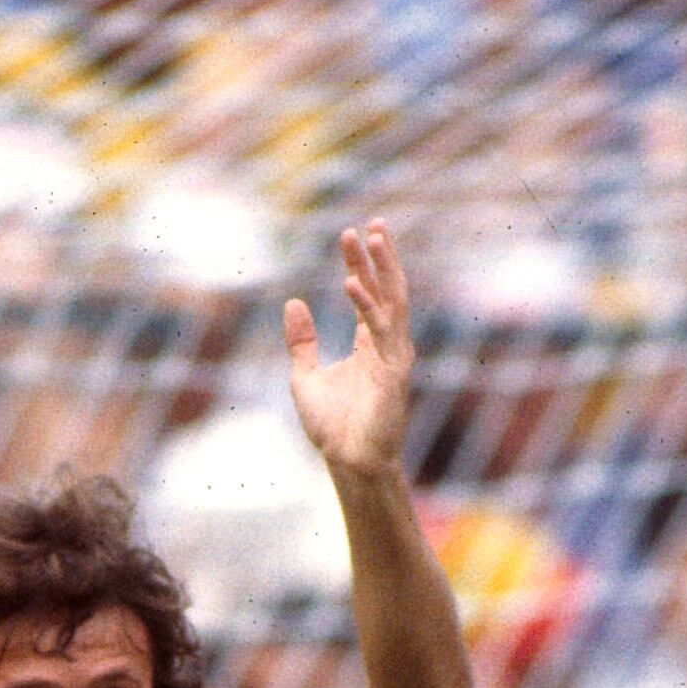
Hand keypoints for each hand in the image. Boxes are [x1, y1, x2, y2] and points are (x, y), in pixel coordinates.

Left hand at [284, 220, 414, 478]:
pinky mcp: (392, 373)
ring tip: (369, 237)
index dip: (361, 265)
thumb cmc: (334, 427)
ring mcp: (394, 357)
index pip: (369, 295)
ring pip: (392, 302)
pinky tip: (351, 283)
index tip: (352, 236)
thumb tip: (293, 302)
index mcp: (370, 344)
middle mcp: (387, 345)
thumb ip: (302, 341)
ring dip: (382, 268)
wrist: (349, 464)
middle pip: (387, 290)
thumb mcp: (305, 376)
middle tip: (371, 224)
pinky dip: (366, 305)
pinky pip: (380, 331)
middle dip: (380, 257)